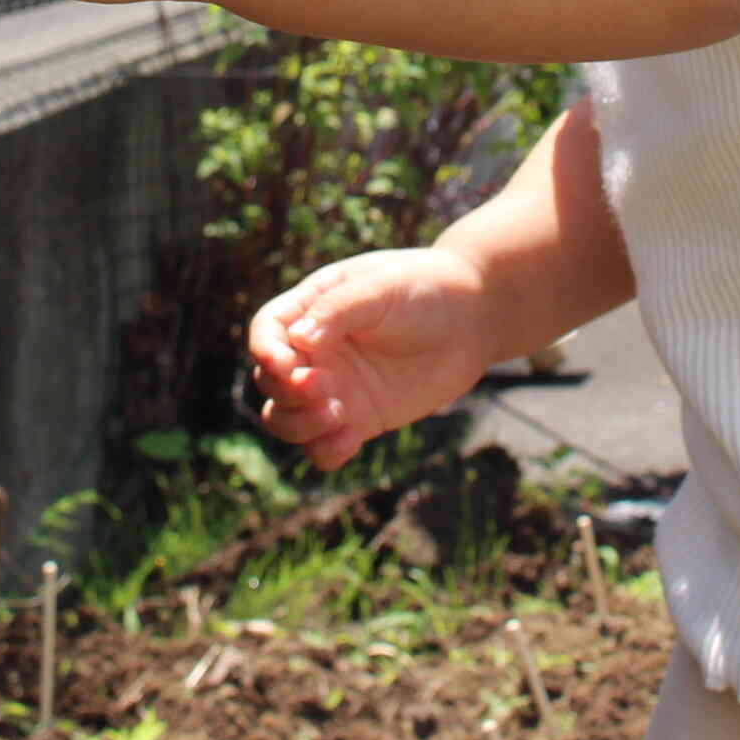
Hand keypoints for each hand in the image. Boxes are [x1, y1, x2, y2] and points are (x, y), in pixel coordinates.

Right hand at [249, 249, 499, 472]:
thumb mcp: (381, 288)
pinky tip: (352, 440)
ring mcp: (335, 389)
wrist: (472, 318)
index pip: (266, 333)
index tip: (290, 366)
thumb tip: (299, 341)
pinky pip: (323, 447)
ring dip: (300, 426)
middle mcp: (315, 352)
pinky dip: (326, 451)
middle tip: (326, 388)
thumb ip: (339, 310)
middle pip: (270, 382)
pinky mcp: (359, 419)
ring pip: (287, 420)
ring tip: (340, 417)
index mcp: (311, 309)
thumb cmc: (424, 290)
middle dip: (288, 392)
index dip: (267, 352)